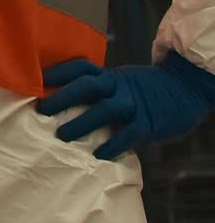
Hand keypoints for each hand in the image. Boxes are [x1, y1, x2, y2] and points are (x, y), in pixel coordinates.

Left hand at [38, 51, 214, 160]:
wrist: (185, 90)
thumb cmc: (147, 90)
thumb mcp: (122, 81)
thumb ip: (101, 89)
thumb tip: (66, 101)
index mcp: (111, 76)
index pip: (81, 67)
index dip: (59, 72)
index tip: (37, 80)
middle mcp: (119, 86)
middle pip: (87, 85)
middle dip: (63, 96)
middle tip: (42, 110)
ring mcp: (134, 103)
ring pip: (105, 109)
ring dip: (81, 122)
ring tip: (62, 136)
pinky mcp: (148, 123)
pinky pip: (128, 134)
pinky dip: (112, 144)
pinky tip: (99, 155)